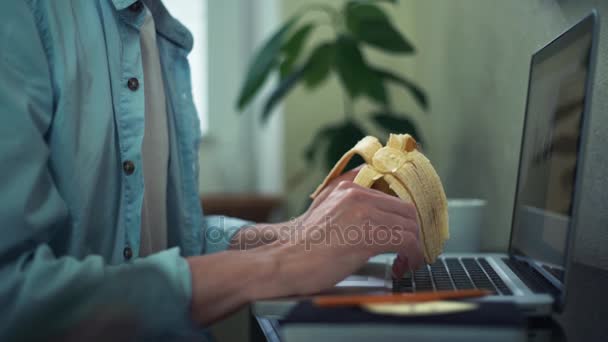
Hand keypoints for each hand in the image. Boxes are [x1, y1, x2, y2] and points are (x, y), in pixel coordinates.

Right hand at [188, 167, 421, 324]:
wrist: (284, 260)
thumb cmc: (303, 246)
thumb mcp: (325, 211)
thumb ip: (349, 204)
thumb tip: (377, 214)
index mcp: (349, 188)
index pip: (393, 196)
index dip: (406, 219)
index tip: (409, 234)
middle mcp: (357, 194)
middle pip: (406, 210)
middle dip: (415, 233)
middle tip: (412, 252)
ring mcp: (363, 212)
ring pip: (410, 226)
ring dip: (415, 248)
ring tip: (407, 263)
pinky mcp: (367, 235)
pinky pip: (406, 242)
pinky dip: (412, 257)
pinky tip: (401, 268)